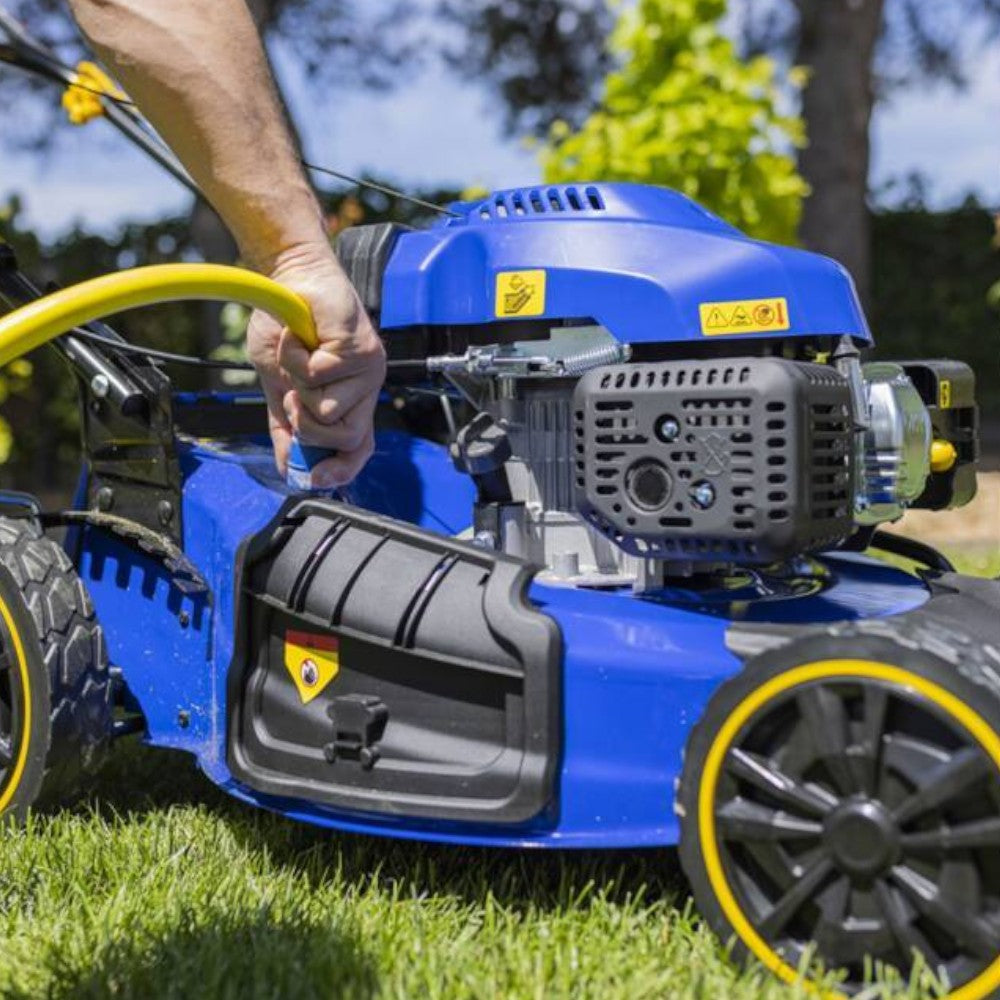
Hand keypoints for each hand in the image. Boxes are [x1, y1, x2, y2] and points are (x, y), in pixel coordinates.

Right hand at [247, 243, 386, 487]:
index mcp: (352, 399)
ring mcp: (368, 368)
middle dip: (308, 425)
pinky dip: (297, 357)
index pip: (360, 448)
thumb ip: (287, 427)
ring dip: (300, 385)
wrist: (286, 279)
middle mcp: (367, 387)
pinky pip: (322, 375)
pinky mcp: (361, 347)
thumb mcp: (280, 387)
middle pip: (347, 437)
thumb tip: (288, 469)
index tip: (314, 478)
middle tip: (293, 397)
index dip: (341, 469)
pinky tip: (299, 338)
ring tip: (298, 356)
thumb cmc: (287, 327)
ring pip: (331, 409)